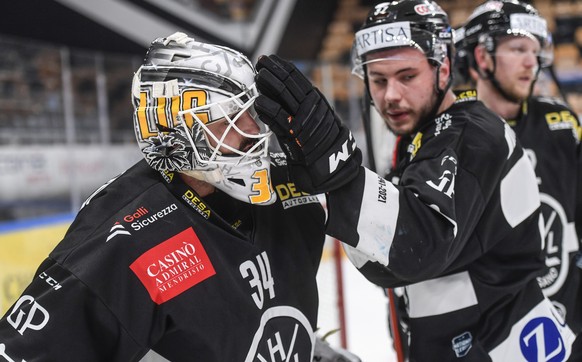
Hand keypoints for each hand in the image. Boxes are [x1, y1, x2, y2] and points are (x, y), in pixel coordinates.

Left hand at [254, 54, 361, 193]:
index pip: (297, 77)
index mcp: (315, 99)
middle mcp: (310, 106)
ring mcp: (302, 118)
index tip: (270, 60)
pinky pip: (278, 117)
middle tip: (260, 63)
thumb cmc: (320, 141)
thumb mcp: (316, 116)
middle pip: (288, 82)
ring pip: (282, 94)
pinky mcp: (294, 133)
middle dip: (272, 70)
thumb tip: (282, 89)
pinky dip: (266, 107)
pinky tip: (258, 100)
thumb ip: (301, 104)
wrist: (331, 163)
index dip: (281, 66)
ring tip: (257, 76)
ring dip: (267, 83)